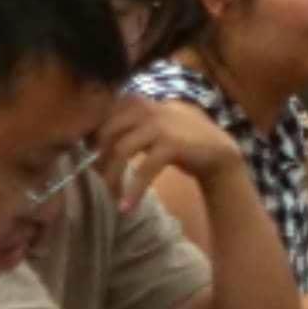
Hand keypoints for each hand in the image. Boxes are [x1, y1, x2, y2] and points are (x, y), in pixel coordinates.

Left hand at [100, 92, 242, 200]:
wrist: (217, 151)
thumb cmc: (180, 139)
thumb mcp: (152, 125)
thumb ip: (128, 125)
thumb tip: (91, 139)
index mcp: (139, 101)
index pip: (103, 117)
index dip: (91, 139)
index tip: (89, 158)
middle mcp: (148, 108)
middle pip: (107, 134)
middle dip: (98, 160)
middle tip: (99, 179)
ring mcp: (160, 125)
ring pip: (121, 152)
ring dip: (112, 178)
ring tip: (111, 196)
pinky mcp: (171, 145)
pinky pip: (143, 170)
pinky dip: (133, 191)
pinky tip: (126, 207)